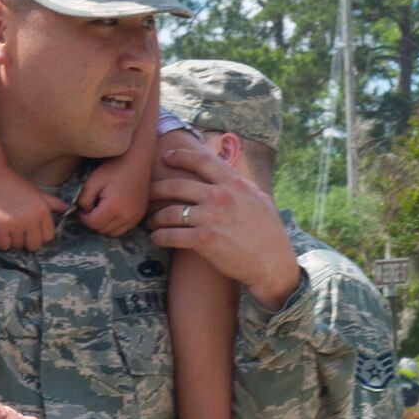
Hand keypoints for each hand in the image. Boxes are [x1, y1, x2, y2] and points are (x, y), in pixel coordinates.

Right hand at [0, 179, 67, 252]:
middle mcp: (32, 219)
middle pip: (34, 246)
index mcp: (43, 211)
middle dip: (27, 241)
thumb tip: (70, 209)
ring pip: (18, 246)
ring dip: (13, 240)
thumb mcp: (38, 193)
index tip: (30, 229)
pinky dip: (1, 242)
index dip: (39, 235)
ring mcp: (16, 224)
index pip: (48, 237)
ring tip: (8, 227)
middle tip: (18, 231)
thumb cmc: (16, 185)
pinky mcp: (0, 227)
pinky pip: (4, 246)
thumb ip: (54, 203)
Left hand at [77, 159, 148, 237]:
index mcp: (114, 208)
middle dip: (93, 221)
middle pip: (102, 230)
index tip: (83, 207)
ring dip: (104, 225)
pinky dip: (115, 225)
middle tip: (92, 207)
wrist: (137, 160)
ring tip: (101, 210)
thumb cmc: (113, 168)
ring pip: (113, 233)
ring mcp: (135, 217)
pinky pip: (124, 229)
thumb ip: (83, 200)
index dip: (83, 217)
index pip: (92, 224)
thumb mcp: (92, 181)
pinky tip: (112, 212)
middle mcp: (127, 216)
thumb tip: (83, 212)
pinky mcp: (140, 215)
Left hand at [148, 136, 301, 308]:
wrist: (272, 263)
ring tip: (151, 221)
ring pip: (170, 212)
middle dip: (157, 188)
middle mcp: (220, 196)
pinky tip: (156, 238)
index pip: (202, 160)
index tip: (167, 156)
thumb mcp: (258, 198)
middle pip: (177, 185)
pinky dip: (159, 237)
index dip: (181, 155)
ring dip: (156, 217)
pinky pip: (171, 235)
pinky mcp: (203, 240)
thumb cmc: (268, 232)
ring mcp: (210, 218)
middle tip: (147, 191)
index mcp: (234, 183)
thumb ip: (239, 184)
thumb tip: (228, 169)